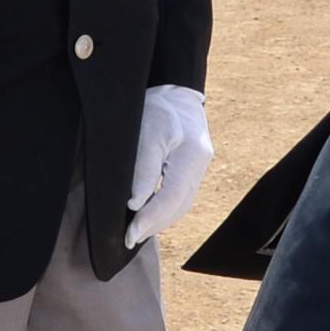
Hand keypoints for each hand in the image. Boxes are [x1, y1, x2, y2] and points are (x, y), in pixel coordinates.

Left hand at [123, 85, 216, 246]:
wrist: (174, 90)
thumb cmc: (156, 106)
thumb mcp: (145, 132)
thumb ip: (143, 169)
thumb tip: (136, 204)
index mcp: (191, 154)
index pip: (172, 196)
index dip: (151, 219)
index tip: (130, 234)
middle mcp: (200, 163)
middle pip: (180, 205)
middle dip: (154, 225)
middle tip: (129, 239)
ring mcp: (199, 166)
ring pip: (182, 204)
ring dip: (160, 221)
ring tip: (137, 233)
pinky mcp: (193, 168)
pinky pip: (181, 196)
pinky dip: (165, 210)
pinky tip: (149, 216)